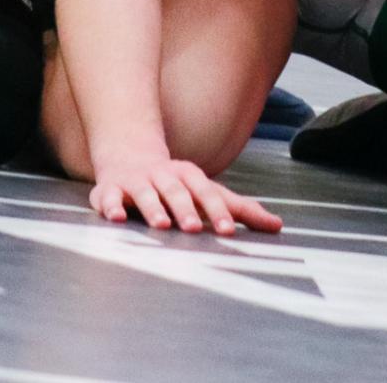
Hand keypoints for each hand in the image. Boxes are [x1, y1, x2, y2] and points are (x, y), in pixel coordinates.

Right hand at [89, 155, 281, 236]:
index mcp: (189, 176)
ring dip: (152, 208)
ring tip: (160, 225)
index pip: (207, 192)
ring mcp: (136, 182)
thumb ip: (240, 209)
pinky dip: (110, 207)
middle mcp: (163, 176)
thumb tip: (278, 225)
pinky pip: (108, 198)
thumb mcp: (208, 192)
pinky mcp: (109, 190)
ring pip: (145, 193)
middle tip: (192, 229)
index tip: (228, 230)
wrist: (129, 157)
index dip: (217, 211)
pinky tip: (116, 218)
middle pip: (176, 191)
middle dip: (184, 209)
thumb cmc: (177, 184)